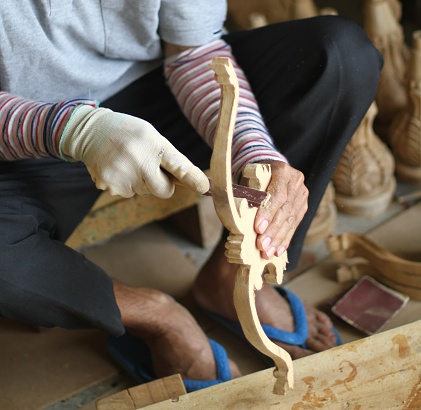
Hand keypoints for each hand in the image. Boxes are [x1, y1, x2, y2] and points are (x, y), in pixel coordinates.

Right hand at [60, 106, 209, 197]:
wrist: (91, 131)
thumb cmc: (130, 134)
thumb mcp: (152, 137)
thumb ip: (171, 159)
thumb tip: (195, 182)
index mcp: (154, 145)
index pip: (178, 165)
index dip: (193, 178)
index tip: (204, 187)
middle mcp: (139, 160)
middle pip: (164, 191)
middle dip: (163, 184)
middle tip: (150, 167)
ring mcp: (123, 175)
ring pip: (145, 192)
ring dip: (141, 182)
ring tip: (128, 162)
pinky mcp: (109, 186)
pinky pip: (128, 194)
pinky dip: (125, 184)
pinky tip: (117, 168)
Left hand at [253, 161, 308, 258]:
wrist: (269, 170)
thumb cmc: (254, 177)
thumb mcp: (249, 179)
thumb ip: (247, 194)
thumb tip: (239, 217)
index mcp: (281, 171)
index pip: (277, 195)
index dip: (268, 213)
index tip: (257, 228)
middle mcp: (295, 182)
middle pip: (285, 210)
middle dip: (272, 230)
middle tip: (261, 245)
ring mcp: (301, 195)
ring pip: (291, 220)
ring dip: (278, 239)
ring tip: (267, 252)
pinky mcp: (302, 207)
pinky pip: (294, 225)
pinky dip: (285, 240)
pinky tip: (277, 251)